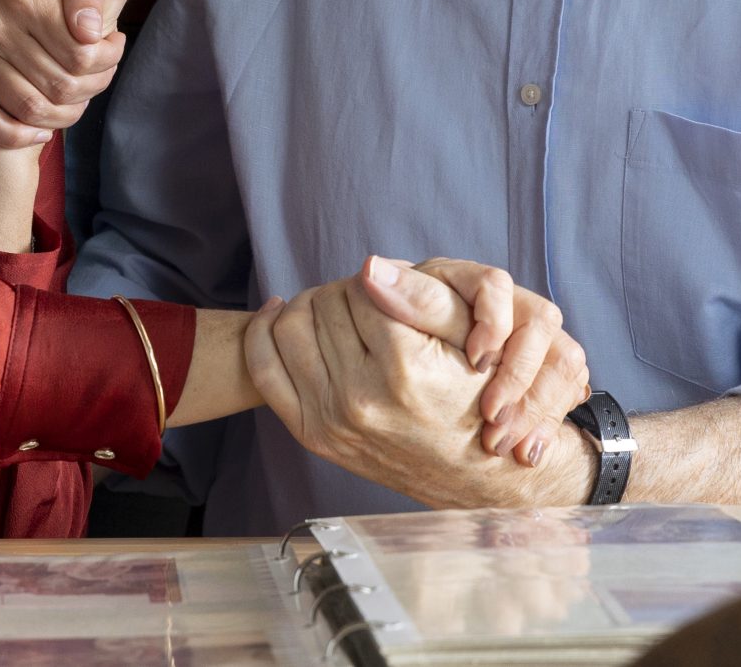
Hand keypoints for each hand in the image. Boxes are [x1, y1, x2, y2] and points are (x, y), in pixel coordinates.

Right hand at [0, 0, 130, 148]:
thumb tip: (93, 32)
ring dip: (64, 116)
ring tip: (76, 102)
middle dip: (91, 89)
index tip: (114, 51)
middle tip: (98, 79)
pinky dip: (20, 136)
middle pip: (62, 85)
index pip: (82, 54)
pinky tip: (41, 130)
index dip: (108, 60)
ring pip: (33, 108)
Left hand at [244, 266, 596, 509]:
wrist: (472, 475)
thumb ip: (423, 296)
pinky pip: (264, 367)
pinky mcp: (312, 435)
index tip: (393, 291)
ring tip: (335, 311)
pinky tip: (280, 313)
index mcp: (404, 367)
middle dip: (345, 292)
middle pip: (324, 303)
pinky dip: (265, 331)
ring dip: (310, 306)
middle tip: (367, 302)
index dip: (378, 280)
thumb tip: (369, 265)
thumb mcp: (472, 341)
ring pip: (289, 325)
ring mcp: (331, 420)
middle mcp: (361, 397)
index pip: (362, 287)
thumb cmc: (477, 400)